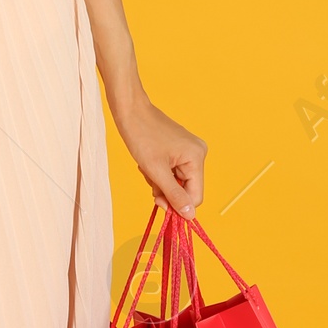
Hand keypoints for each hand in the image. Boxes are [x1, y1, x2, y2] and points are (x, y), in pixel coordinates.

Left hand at [111, 88, 206, 212]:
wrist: (130, 111)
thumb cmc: (141, 136)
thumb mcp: (156, 171)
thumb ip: (174, 195)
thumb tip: (190, 216)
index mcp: (197, 157)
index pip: (196, 196)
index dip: (178, 204)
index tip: (158, 203)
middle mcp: (198, 153)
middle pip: (186, 189)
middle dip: (165, 189)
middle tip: (150, 181)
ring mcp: (189, 151)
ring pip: (177, 181)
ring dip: (160, 181)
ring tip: (147, 167)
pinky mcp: (179, 149)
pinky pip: (172, 171)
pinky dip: (159, 172)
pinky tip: (149, 162)